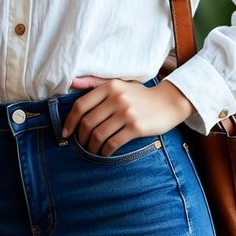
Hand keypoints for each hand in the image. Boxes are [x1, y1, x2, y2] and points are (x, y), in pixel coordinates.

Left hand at [63, 78, 194, 155]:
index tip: (66, 132)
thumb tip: (71, 82)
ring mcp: (126, 113)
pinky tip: (104, 153)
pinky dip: (105, 151)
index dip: (70, 121)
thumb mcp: (119, 84)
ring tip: (92, 150)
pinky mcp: (136, 127)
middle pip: (88, 122)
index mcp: (109, 86)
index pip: (80, 105)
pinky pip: (113, 143)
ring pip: (98, 134)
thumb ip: (94, 83)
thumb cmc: (140, 95)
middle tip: (81, 143)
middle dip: (81, 137)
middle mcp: (116, 98)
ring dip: (91, 146)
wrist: (169, 102)